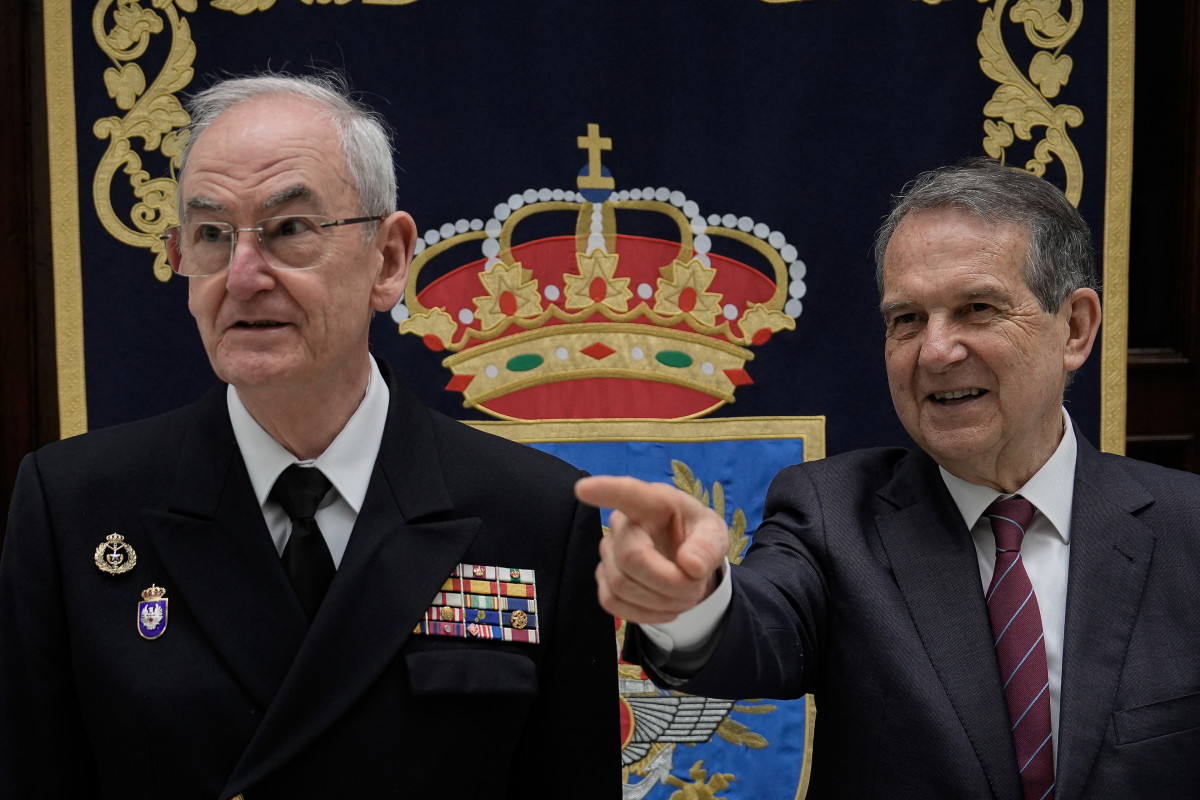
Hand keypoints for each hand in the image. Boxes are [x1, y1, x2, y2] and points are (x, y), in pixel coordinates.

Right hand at [575, 475, 727, 623]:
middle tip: (695, 588)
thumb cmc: (697, 537)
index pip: (627, 493)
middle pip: (632, 558)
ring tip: (684, 597)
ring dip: (660, 601)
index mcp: (653, 502)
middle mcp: (623, 522)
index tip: (583, 489)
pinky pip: (612, 602)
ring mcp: (608, 551)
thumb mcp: (715, 535)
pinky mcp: (603, 578)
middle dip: (669, 583)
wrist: (687, 563)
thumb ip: (708, 546)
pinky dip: (644, 613)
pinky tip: (664, 608)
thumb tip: (690, 566)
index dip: (604, 491)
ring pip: (620, 584)